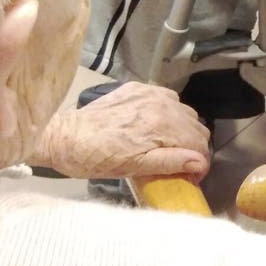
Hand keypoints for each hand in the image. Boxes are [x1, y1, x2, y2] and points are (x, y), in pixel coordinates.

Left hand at [34, 82, 210, 182]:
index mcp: (163, 126)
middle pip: (196, 128)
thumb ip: (170, 162)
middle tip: (178, 163)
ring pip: (185, 113)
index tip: (189, 177)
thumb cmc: (96, 158)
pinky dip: (169, 113)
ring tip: (165, 146)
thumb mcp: (133, 168)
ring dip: (182, 131)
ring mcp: (151, 94)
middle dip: (192, 148)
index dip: (198, 164)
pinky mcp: (139, 88)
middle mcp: (163, 105)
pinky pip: (169, 99)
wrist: (64, 137)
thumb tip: (200, 161)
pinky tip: (154, 125)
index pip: (199, 144)